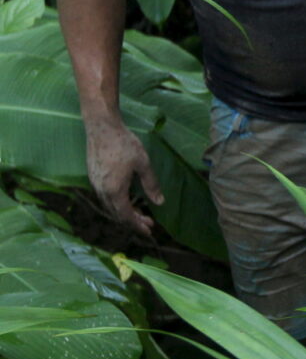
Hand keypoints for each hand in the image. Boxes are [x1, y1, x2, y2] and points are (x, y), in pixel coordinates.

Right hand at [85, 118, 162, 236]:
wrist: (101, 128)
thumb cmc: (124, 144)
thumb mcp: (143, 164)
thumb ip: (151, 185)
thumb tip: (160, 202)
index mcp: (114, 190)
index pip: (126, 215)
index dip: (137, 225)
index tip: (149, 231)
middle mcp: (102, 191)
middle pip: (117, 214)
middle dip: (133, 221)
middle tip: (148, 224)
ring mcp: (95, 184)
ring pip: (109, 207)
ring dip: (124, 213)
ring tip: (139, 214)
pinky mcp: (93, 177)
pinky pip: (105, 198)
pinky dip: (116, 204)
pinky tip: (126, 199)